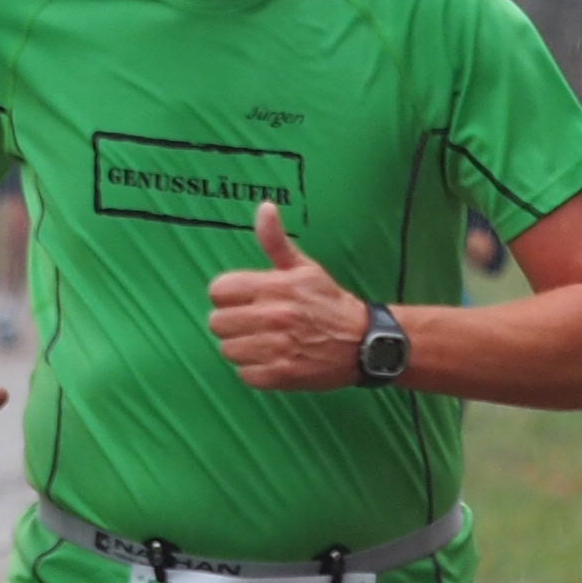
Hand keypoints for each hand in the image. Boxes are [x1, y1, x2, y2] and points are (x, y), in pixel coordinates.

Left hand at [204, 203, 365, 389]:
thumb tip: (265, 208)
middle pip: (217, 322)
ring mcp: (276, 347)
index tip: (245, 301)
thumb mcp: (304, 268)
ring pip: (228, 349)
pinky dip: (255, 371)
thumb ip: (276, 241)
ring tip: (265, 344)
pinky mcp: (281, 374)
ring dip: (243, 348)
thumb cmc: (330, 303)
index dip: (228, 296)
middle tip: (254, 324)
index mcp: (275, 286)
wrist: (364, 343)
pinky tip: (273, 361)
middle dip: (233, 323)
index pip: (218, 290)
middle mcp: (273, 316)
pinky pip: (244, 374)